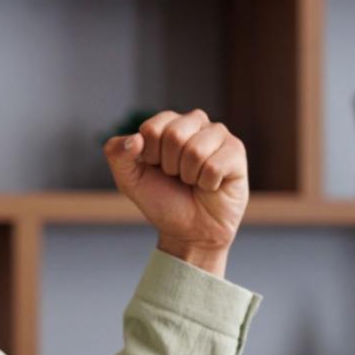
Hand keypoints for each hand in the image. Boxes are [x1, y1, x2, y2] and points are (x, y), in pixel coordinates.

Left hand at [104, 110, 248, 275]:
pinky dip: (207, 184)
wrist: (190, 232)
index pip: (151, 128)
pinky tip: (211, 186)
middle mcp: (195, 122)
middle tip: (178, 177)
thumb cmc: (163, 201)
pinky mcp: (237, 152)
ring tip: (194, 181)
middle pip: (174, 135)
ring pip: (195, 150)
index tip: (157, 169)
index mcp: (169, 123)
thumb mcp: (130, 180)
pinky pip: (214, 166)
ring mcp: (218, 135)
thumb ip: (118, 155)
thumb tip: (135, 139)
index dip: (150, 156)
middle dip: (170, 166)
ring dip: (189, 176)